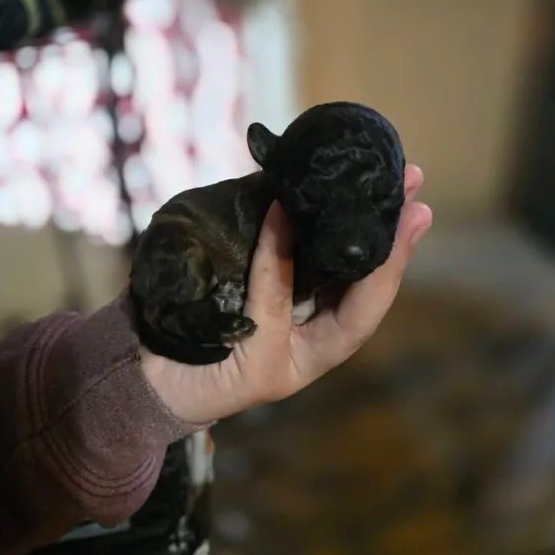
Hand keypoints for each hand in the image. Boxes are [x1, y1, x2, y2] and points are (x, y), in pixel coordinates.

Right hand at [141, 164, 431, 424]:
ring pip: (323, 248)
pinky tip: (312, 180)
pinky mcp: (248, 268)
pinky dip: (294, 209)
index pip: (367, 304)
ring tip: (378, 169)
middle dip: (383, 226)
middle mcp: (308, 317)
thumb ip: (273, 290)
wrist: (142, 380)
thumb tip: (285, 216)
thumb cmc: (203, 384)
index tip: (411, 216)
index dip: (391, 262)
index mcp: (318, 348)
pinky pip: (279, 237)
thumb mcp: (254, 351)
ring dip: (347, 211)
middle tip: (410, 177)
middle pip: (354, 269)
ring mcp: (280, 290)